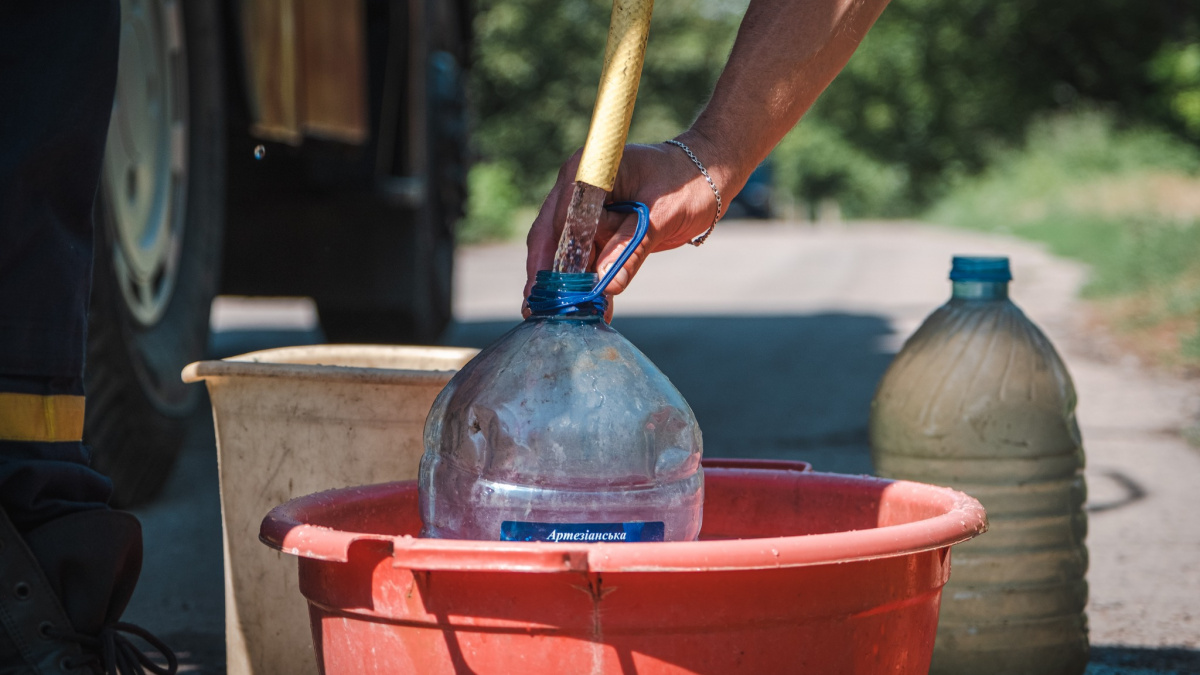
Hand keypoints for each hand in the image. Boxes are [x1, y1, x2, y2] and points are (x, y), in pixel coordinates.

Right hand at [524, 133, 727, 320]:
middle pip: (553, 236)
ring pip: (569, 252)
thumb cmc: (689, 183)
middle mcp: (581, 188)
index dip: (551, 256)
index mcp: (590, 172)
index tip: (546, 289)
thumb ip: (632, 247)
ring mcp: (590, 209)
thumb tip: (605, 285)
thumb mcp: (662, 215)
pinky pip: (590, 257)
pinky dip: (592, 282)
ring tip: (570, 317)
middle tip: (541, 311)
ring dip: (572, 285)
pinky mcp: (602, 228)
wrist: (710, 177)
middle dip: (551, 276)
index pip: (560, 218)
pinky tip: (595, 309)